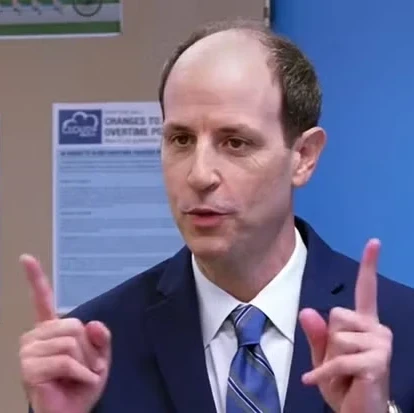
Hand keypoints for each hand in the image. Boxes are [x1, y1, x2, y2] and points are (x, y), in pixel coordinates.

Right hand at [19, 254, 110, 412]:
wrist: (73, 412)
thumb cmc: (82, 384)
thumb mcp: (99, 356)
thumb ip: (100, 337)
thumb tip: (93, 324)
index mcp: (51, 329)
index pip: (42, 299)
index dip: (35, 278)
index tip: (26, 258)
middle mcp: (36, 336)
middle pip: (74, 325)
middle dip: (89, 349)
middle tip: (87, 366)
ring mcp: (29, 352)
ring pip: (71, 343)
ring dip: (86, 362)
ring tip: (81, 375)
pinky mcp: (29, 369)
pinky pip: (66, 361)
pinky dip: (81, 373)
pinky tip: (79, 380)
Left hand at [299, 239, 391, 412]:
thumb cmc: (342, 383)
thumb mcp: (322, 356)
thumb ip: (316, 334)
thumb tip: (307, 311)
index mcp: (363, 323)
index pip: (366, 289)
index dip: (369, 265)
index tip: (374, 242)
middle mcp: (376, 328)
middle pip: (335, 315)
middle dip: (329, 341)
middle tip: (339, 363)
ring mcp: (380, 344)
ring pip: (336, 337)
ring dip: (330, 359)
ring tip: (343, 373)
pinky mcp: (378, 361)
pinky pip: (337, 360)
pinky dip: (322, 374)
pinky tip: (316, 381)